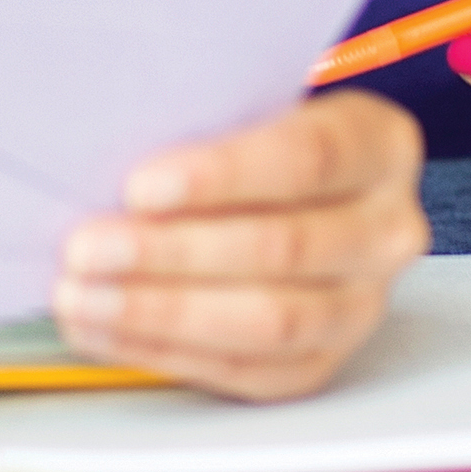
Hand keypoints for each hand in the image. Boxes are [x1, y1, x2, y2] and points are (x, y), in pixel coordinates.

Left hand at [52, 92, 427, 399]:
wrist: (285, 190)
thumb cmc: (250, 136)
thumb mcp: (241, 100)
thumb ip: (198, 116)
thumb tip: (104, 142)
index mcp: (379, 146)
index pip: (307, 158)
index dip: (221, 175)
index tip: (140, 186)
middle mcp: (387, 230)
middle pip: (283, 247)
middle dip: (171, 252)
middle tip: (86, 247)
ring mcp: (362, 304)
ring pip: (270, 321)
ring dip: (162, 312)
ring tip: (83, 295)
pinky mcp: (322, 361)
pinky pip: (247, 371)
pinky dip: (167, 353)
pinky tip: (107, 329)